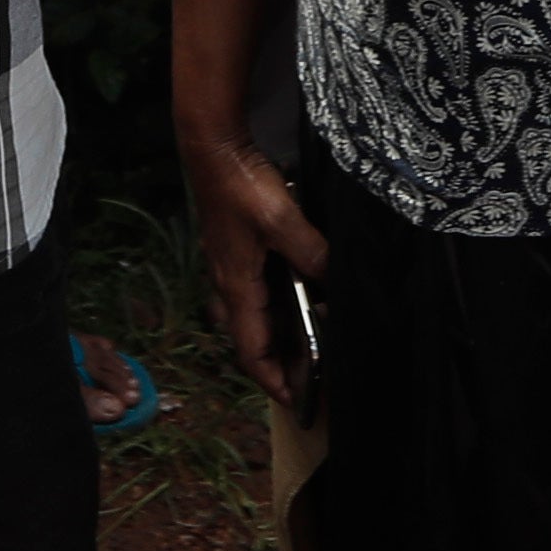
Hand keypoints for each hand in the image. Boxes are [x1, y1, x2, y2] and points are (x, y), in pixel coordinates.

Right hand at [180, 132, 328, 410]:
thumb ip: (312, 254)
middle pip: (253, 338)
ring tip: (312, 343)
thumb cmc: (241, 186)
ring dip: (280, 334)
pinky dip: (279, 304)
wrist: (213, 149)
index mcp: (237, 286)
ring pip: (255, 314)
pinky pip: (258, 290)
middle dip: (280, 363)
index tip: (295, 401)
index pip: (250, 350)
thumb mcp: (283, 221)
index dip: (271, 380)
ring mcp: (231, 265)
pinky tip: (303, 294)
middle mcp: (230, 283)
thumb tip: (337, 283)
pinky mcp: (237, 249)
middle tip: (313, 377)